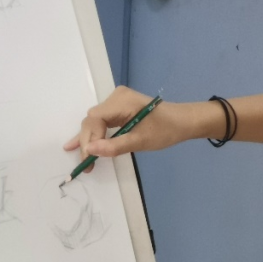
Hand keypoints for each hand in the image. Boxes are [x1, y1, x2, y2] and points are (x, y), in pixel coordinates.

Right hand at [62, 86, 189, 169]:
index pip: (95, 119)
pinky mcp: (120, 109)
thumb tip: (89, 150)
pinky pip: (103, 122)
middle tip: (87, 164)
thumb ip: (114, 146)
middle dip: (88, 142)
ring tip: (82, 159)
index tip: (90, 159)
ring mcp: (117, 102)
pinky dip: (96, 134)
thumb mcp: (141, 141)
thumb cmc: (166, 130)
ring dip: (90, 140)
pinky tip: (78, 144)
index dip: (90, 139)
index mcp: (121, 101)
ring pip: (96, 122)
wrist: (184, 122)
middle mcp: (116, 97)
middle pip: (93, 121)